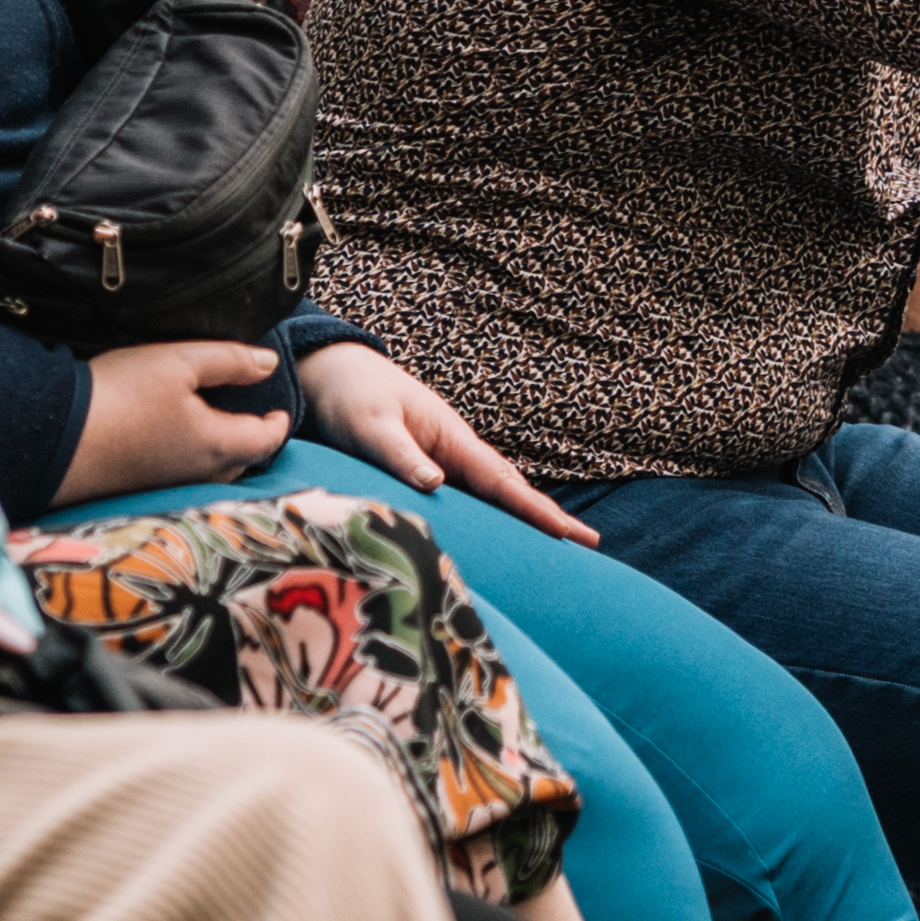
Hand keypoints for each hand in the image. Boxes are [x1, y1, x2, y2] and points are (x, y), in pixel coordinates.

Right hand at [69, 338, 296, 499]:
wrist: (54, 440)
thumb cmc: (122, 396)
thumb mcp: (179, 362)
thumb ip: (229, 361)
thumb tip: (269, 365)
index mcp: (216, 444)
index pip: (265, 441)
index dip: (278, 425)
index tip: (282, 412)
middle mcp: (198, 474)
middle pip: (240, 462)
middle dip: (252, 442)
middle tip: (254, 420)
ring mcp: (166, 486)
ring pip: (209, 473)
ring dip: (221, 453)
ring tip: (217, 427)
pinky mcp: (138, 489)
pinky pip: (179, 477)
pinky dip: (190, 459)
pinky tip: (172, 440)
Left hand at [297, 337, 595, 544]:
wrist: (329, 373)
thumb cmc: (350, 397)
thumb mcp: (371, 427)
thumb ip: (400, 456)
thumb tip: (436, 484)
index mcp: (451, 439)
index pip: (502, 481)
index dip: (536, 509)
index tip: (571, 532)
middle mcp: (454, 453)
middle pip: (509, 490)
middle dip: (547, 516)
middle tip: (590, 545)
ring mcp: (442, 462)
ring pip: (491, 497)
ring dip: (523, 520)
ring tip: (559, 546)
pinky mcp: (424, 471)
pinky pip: (466, 501)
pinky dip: (490, 519)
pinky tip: (499, 538)